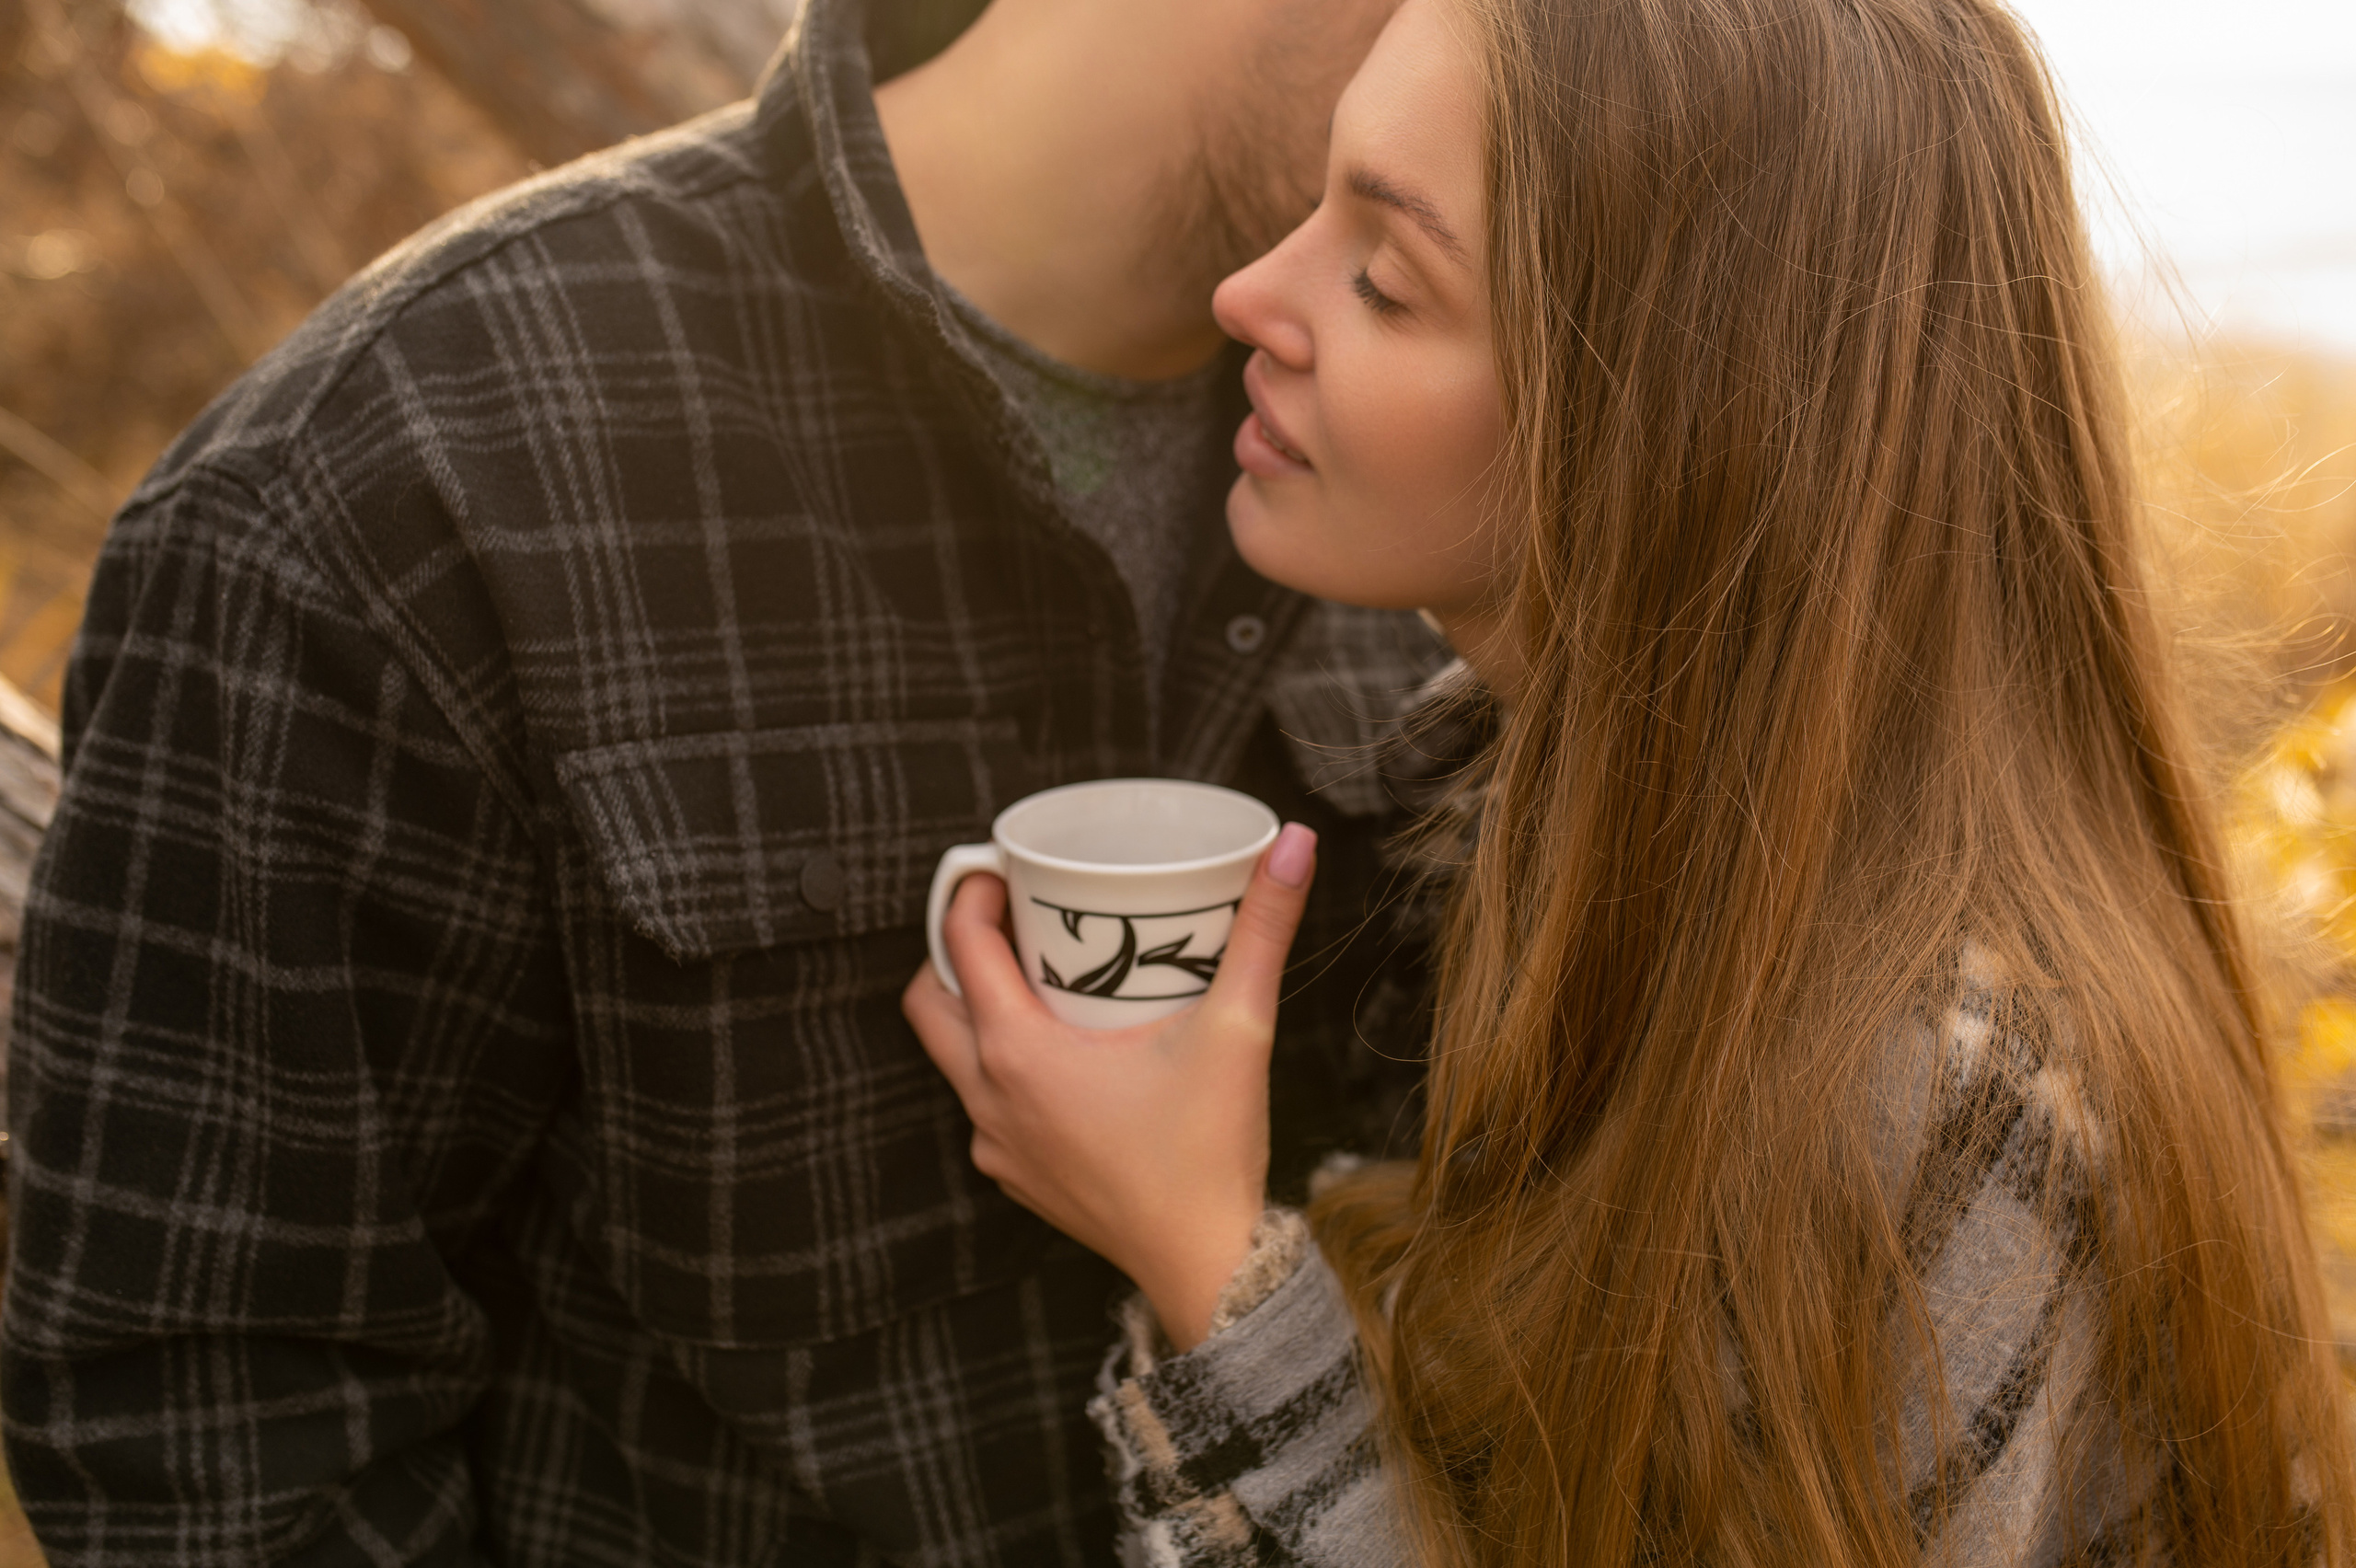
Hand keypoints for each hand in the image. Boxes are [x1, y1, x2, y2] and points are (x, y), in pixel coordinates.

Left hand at [903, 824, 1317, 1350]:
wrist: (1208, 1264)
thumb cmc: (1209, 1152)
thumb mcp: (1237, 1027)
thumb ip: (1263, 930)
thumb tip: (1292, 844)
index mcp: (1018, 1052)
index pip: (959, 946)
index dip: (971, 893)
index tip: (1004, 869)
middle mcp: (988, 1098)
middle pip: (930, 1000)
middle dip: (957, 952)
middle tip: (1014, 922)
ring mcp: (996, 1144)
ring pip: (952, 1056)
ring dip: (977, 1012)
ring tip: (1040, 979)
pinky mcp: (1017, 1176)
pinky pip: (984, 1106)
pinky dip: (1003, 1069)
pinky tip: (1062, 1056)